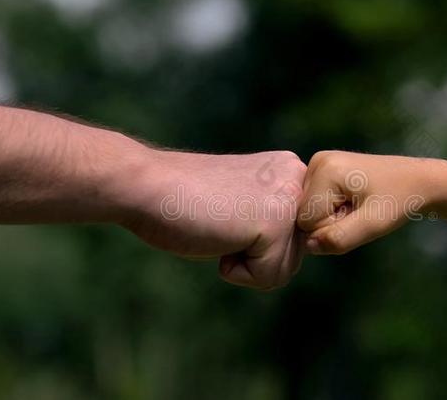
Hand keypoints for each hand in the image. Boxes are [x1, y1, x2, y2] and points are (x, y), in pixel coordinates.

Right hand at [122, 150, 306, 289]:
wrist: (146, 186)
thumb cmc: (185, 201)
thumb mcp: (245, 203)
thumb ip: (275, 218)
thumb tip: (300, 249)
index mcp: (291, 170)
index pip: (296, 236)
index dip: (258, 242)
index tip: (230, 215)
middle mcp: (298, 179)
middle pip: (295, 255)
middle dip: (255, 255)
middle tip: (222, 222)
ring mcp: (289, 201)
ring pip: (284, 269)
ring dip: (247, 263)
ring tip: (221, 227)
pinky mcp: (274, 225)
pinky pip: (268, 277)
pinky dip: (236, 271)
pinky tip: (218, 236)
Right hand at [297, 151, 434, 254]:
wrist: (420, 181)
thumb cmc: (399, 201)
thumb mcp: (372, 225)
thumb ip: (339, 238)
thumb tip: (307, 246)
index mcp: (325, 169)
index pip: (306, 220)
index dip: (331, 228)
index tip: (357, 216)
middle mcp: (316, 161)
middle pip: (305, 214)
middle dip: (330, 222)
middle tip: (360, 212)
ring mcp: (319, 163)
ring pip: (309, 210)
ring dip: (332, 217)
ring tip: (358, 206)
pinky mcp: (324, 169)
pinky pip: (316, 202)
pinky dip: (333, 209)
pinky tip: (353, 202)